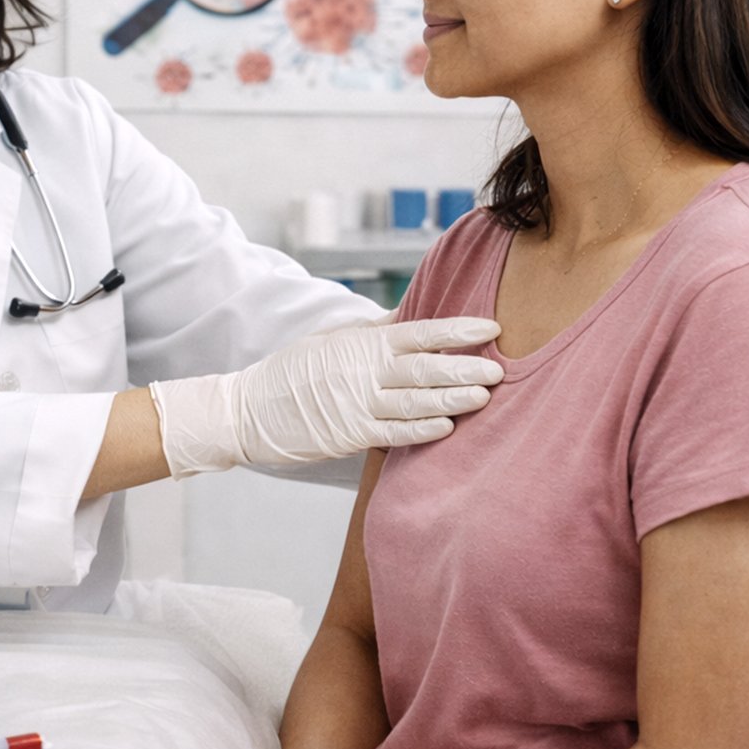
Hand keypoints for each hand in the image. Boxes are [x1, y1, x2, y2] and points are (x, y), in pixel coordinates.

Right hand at [152, 317, 502, 477]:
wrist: (248, 410)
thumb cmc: (293, 371)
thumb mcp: (332, 339)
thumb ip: (374, 330)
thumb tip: (410, 314)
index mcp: (362, 343)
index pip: (419, 331)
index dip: (457, 330)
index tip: (492, 327)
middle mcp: (363, 371)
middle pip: (424, 367)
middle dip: (464, 367)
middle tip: (500, 368)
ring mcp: (357, 403)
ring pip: (416, 401)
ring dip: (453, 398)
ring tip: (485, 397)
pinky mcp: (350, 434)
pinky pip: (394, 432)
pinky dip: (423, 430)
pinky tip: (448, 427)